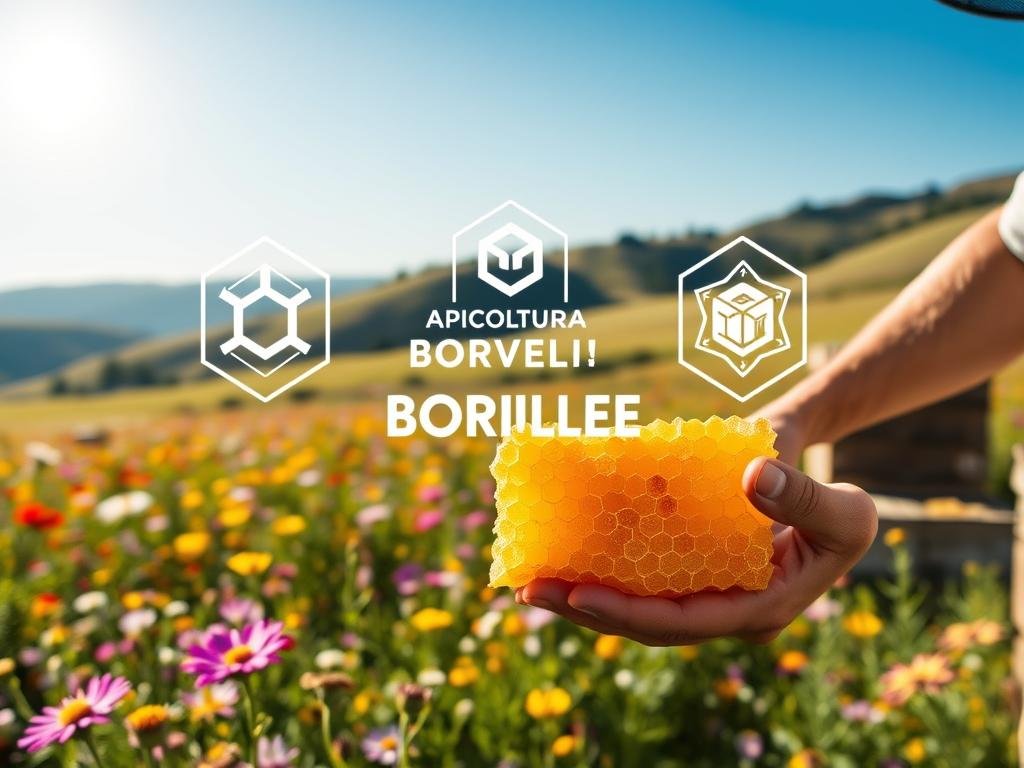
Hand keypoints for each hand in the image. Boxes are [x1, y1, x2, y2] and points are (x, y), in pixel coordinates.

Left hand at [516, 457, 876, 645]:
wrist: (811, 478)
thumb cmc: (839, 504)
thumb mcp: (845, 506)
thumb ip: (804, 496)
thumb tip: (752, 477)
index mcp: (759, 613)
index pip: (685, 624)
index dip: (630, 615)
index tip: (580, 594)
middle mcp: (722, 613)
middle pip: (645, 623)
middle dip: (586, 611)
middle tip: (530, 588)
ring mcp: (701, 593)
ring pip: (633, 602)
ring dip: (579, 594)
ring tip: (528, 578)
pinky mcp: (684, 570)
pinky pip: (636, 574)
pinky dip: (599, 564)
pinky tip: (561, 550)